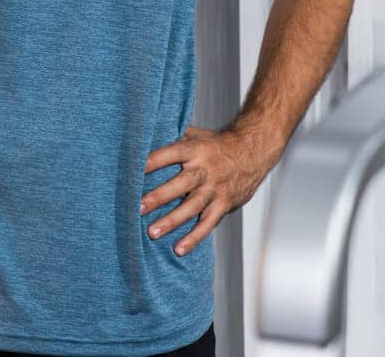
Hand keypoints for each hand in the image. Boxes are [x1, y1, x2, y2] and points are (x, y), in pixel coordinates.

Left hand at [140, 125, 275, 255]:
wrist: (251, 153)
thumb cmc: (215, 144)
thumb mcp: (195, 134)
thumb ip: (171, 137)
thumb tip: (142, 136)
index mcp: (195, 149)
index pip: (170, 154)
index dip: (152, 161)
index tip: (132, 170)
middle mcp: (205, 170)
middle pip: (180, 184)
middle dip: (159, 197)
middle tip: (137, 208)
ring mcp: (216, 189)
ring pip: (192, 207)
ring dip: (172, 221)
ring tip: (152, 232)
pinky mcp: (224, 204)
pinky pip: (208, 223)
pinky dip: (194, 238)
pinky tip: (178, 249)